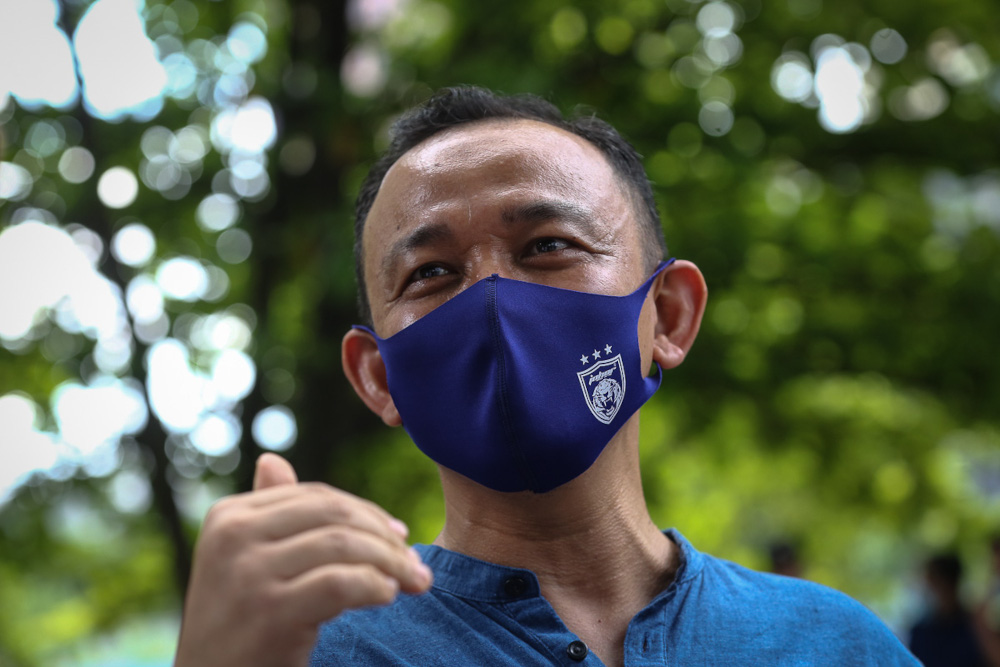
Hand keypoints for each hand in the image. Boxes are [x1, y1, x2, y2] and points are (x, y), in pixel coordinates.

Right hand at [173, 453, 432, 666]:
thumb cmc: (235, 626)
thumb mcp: (240, 562)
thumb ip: (267, 515)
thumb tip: (273, 459)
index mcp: (228, 516)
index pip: (317, 497)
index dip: (368, 513)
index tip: (400, 535)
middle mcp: (233, 536)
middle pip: (335, 515)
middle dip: (386, 537)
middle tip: (416, 563)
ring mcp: (248, 573)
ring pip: (345, 546)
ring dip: (392, 563)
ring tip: (414, 582)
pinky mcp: (270, 612)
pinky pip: (342, 584)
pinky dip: (375, 586)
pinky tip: (388, 596)